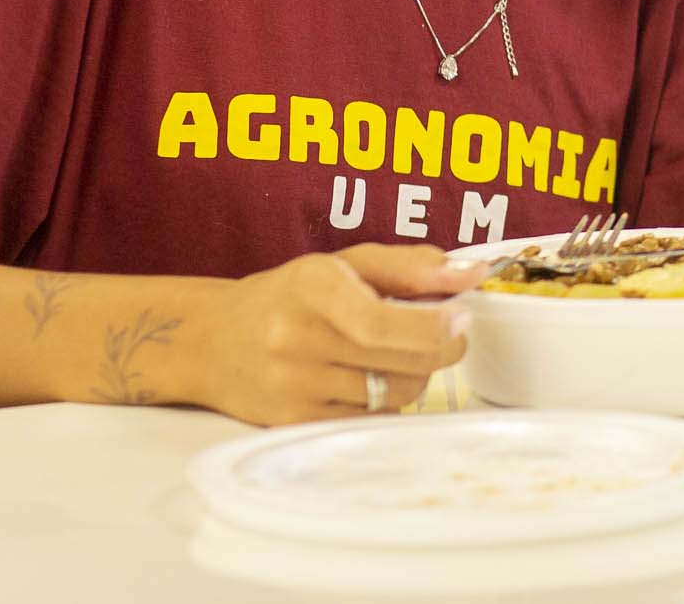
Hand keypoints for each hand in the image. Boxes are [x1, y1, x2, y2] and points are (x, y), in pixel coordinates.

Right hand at [193, 243, 477, 425]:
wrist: (211, 341)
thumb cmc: (290, 296)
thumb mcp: (345, 263)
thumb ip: (411, 266)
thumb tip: (472, 274)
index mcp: (312, 286)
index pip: (380, 322)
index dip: (433, 325)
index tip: (461, 316)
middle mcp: (296, 338)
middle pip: (403, 360)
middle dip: (442, 346)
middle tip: (445, 332)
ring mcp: (293, 386)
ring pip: (396, 393)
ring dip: (415, 374)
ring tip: (394, 354)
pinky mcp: (295, 422)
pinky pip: (373, 418)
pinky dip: (386, 399)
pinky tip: (366, 378)